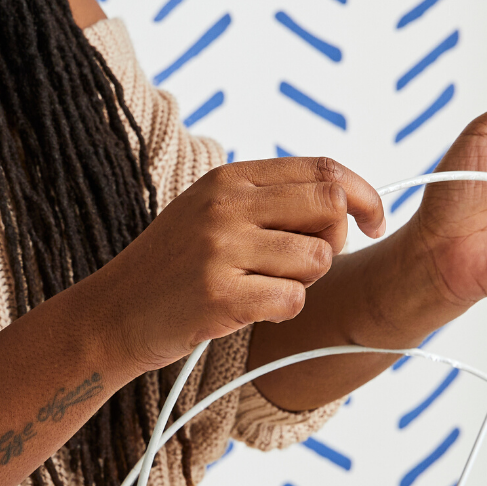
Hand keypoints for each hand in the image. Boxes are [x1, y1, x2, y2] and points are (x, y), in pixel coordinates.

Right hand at [99, 155, 384, 372]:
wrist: (112, 315)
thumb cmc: (173, 269)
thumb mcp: (211, 213)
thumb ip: (269, 199)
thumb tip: (344, 200)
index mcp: (230, 178)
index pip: (322, 170)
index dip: (363, 195)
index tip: (374, 221)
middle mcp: (226, 206)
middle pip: (330, 207)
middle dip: (339, 239)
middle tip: (312, 262)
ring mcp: (221, 250)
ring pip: (318, 260)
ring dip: (305, 282)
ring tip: (264, 287)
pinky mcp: (219, 296)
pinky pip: (293, 300)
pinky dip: (283, 310)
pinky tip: (249, 309)